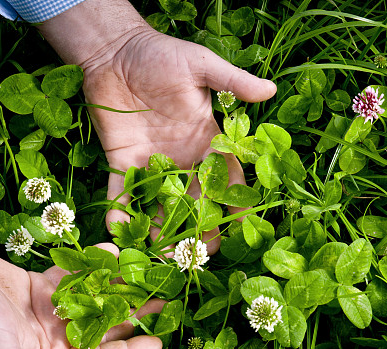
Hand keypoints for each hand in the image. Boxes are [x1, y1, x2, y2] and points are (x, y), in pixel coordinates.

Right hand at [0, 235, 162, 348]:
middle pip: (105, 326)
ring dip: (119, 286)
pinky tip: (115, 251)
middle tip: (165, 302)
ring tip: (148, 274)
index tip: (159, 343)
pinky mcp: (43, 285)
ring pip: (95, 298)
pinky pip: (76, 275)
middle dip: (134, 315)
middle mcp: (57, 336)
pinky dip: (93, 264)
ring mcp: (52, 310)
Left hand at [39, 0, 276, 253]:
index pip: (228, 178)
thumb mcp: (200, 64)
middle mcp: (182, 160)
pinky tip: (119, 231)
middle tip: (201, 255)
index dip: (236, 202)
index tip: (242, 226)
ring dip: (163, 232)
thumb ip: (232, 81)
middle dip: (200, 229)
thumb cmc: (162, 55)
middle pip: (197, 202)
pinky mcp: (121, 162)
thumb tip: (270, 90)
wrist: (116, 51)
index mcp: (207, 141)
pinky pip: (122, 193)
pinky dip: (120, 212)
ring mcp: (152, 165)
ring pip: (162, 206)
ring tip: (164, 259)